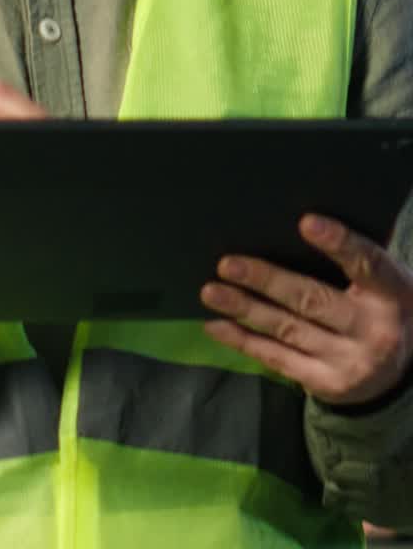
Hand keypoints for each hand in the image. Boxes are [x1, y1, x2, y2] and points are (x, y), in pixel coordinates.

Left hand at [200, 214, 412, 405]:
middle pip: (313, 300)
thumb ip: (355, 257)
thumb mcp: (385, 282)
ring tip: (211, 292)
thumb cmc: (382, 305)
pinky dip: (244, 341)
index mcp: (393, 293)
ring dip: (246, 309)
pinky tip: (217, 324)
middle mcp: (373, 330)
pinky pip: (278, 359)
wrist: (402, 373)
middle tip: (227, 264)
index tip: (305, 222)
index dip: (338, 243)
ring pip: (288, 329)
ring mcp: (349, 362)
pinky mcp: (326, 384)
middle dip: (267, 281)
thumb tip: (302, 219)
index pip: (367, 264)